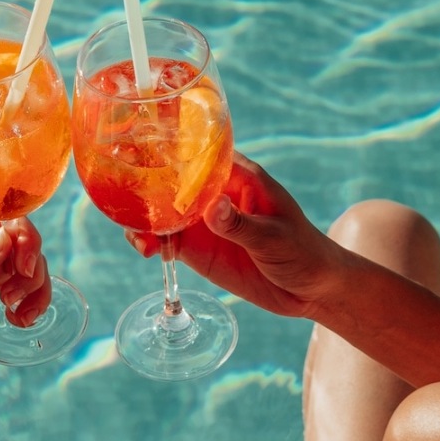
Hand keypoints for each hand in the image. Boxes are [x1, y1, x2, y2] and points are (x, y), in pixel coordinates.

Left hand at [0, 209, 50, 364]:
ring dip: (35, 288)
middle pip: (23, 241)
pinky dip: (30, 301)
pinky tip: (17, 318)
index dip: (23, 240)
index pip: (4, 219)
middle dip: (32, 268)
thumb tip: (7, 240)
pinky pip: (22, 286)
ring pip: (28, 264)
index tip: (23, 270)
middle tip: (14, 298)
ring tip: (19, 315)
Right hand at [126, 153, 348, 319]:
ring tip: (135, 234)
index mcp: (239, 177)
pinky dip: (152, 243)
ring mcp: (205, 222)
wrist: (312, 290)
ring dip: (145, 219)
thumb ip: (241, 224)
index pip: (201, 153)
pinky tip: (145, 249)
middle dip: (149, 188)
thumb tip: (212, 208)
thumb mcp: (274, 237)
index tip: (145, 153)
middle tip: (128, 201)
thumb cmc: (303, 251)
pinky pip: (168, 241)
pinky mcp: (200, 249)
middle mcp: (216, 194)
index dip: (172, 150)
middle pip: (174, 182)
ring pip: (164, 213)